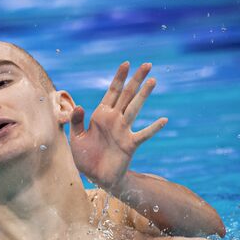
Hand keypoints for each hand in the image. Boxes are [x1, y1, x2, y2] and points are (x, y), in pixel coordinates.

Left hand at [70, 62, 167, 190]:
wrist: (95, 176)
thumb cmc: (85, 156)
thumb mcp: (76, 138)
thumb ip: (76, 122)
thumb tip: (79, 106)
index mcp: (101, 115)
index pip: (111, 92)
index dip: (118, 78)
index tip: (126, 63)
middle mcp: (114, 119)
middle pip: (127, 95)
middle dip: (136, 80)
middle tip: (148, 64)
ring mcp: (123, 130)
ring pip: (135, 108)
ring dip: (143, 95)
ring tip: (153, 81)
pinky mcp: (130, 144)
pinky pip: (143, 134)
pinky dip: (153, 128)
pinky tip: (163, 120)